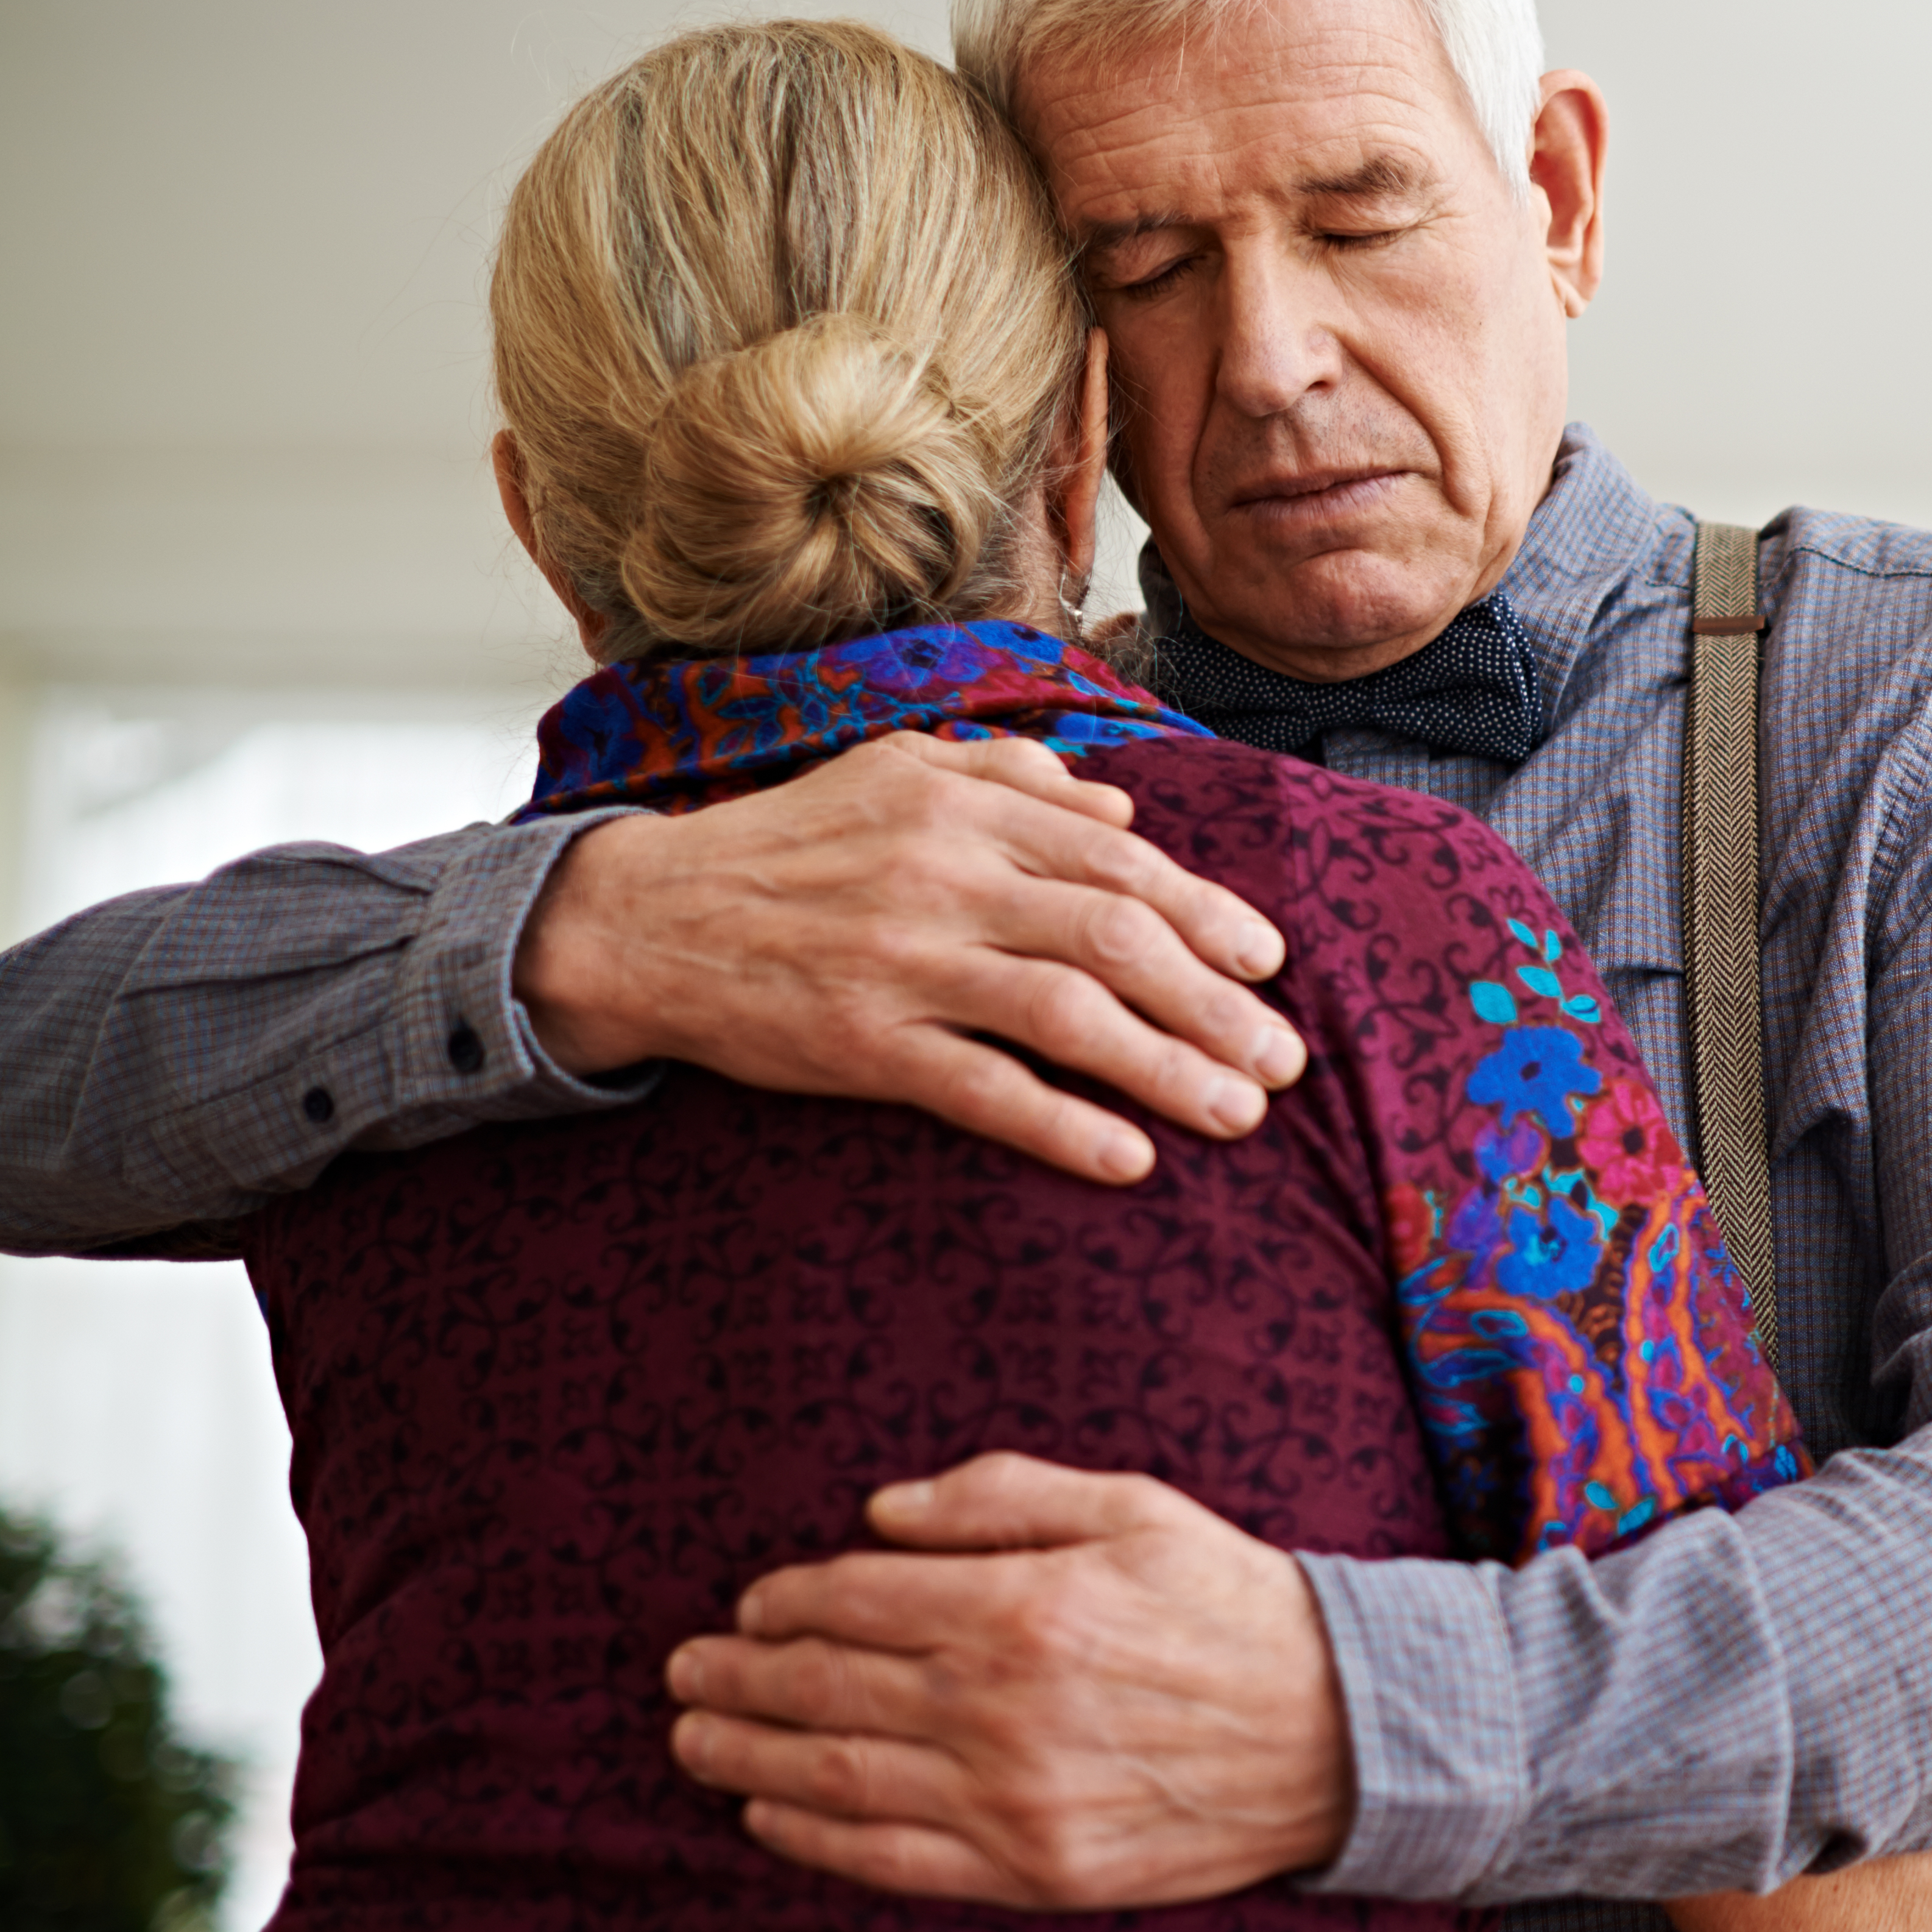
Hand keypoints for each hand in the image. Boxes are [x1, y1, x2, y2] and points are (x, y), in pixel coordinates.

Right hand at [522, 728, 1305, 1186]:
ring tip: (1241, 1113)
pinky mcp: (861, 1045)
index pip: (1120, 863)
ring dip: (1169, 1069)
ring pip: (1070, 1015)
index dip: (1208, 915)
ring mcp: (904, 965)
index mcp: (962, 809)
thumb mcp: (897, 773)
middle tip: (1283, 1059)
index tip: (1270, 964)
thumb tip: (1122, 809)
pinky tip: (1130, 1158)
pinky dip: (1064, 1125)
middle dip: (1217, 1004)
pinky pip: (983, 1089)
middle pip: (1117, 938)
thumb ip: (1013, 778)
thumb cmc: (792, 846)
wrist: (648, 918)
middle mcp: (943, 879)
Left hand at [662, 1452, 1356, 1908]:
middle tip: (682, 1672)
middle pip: (824, 1689)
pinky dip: (811, 1839)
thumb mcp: (1136, 1509)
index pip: (855, 1599)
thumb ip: (1002, 1497)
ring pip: (836, 1779)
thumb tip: (881, 1512)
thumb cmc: (1235, 1607)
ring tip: (693, 1741)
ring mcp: (1012, 1798)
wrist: (1343, 1733)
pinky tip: (766, 1816)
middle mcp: (1002, 1705)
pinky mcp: (1033, 1869)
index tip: (747, 1604)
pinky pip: (890, 1861)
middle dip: (735, 1678)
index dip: (781, 1600)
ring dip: (745, 1758)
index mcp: (1023, 1606)